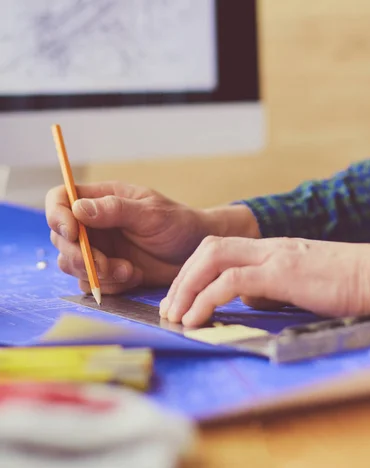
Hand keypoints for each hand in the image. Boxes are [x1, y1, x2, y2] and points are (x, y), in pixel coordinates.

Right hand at [45, 181, 258, 293]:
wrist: (198, 253)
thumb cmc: (179, 224)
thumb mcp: (152, 213)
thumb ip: (116, 210)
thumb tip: (77, 209)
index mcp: (101, 199)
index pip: (60, 199)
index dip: (57, 215)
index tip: (73, 232)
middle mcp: (94, 224)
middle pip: (61, 237)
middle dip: (78, 255)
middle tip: (105, 264)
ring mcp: (99, 249)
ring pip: (72, 264)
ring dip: (95, 273)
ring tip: (129, 271)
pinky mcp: (108, 272)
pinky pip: (91, 283)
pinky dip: (107, 285)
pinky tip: (134, 277)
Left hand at [158, 236, 369, 326]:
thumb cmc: (351, 284)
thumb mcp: (305, 283)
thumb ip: (275, 286)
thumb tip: (252, 298)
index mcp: (274, 249)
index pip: (221, 249)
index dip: (194, 271)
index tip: (183, 298)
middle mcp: (270, 247)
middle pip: (208, 249)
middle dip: (181, 277)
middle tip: (170, 307)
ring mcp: (275, 256)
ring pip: (212, 259)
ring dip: (186, 287)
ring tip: (176, 315)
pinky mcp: (283, 273)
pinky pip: (232, 281)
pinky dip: (206, 299)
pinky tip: (196, 318)